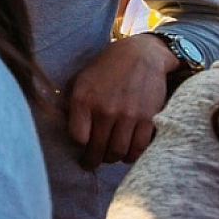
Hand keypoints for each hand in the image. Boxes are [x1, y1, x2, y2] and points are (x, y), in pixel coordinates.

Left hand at [65, 33, 179, 168]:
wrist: (141, 55)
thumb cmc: (106, 68)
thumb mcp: (81, 81)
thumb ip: (75, 105)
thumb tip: (69, 130)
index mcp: (84, 100)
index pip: (77, 138)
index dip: (78, 146)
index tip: (79, 148)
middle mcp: (105, 110)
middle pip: (98, 149)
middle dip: (93, 160)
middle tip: (91, 163)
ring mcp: (128, 116)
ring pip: (118, 152)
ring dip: (112, 159)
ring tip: (109, 157)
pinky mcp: (148, 119)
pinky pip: (139, 148)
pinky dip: (132, 156)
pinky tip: (127, 154)